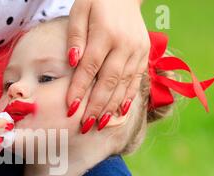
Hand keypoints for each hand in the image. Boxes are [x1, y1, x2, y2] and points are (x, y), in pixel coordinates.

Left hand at [66, 0, 149, 132]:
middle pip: (108, 81)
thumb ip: (75, 36)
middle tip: (85, 126)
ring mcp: (137, 50)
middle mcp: (124, 44)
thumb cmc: (96, 1)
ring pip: (123, 84)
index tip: (70, 109)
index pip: (90, 67)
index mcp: (105, 33)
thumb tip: (72, 62)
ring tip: (99, 124)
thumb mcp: (80, 10)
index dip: (79, 89)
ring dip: (111, 107)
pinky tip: (119, 112)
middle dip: (96, 106)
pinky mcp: (144, 54)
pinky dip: (127, 98)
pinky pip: (136, 80)